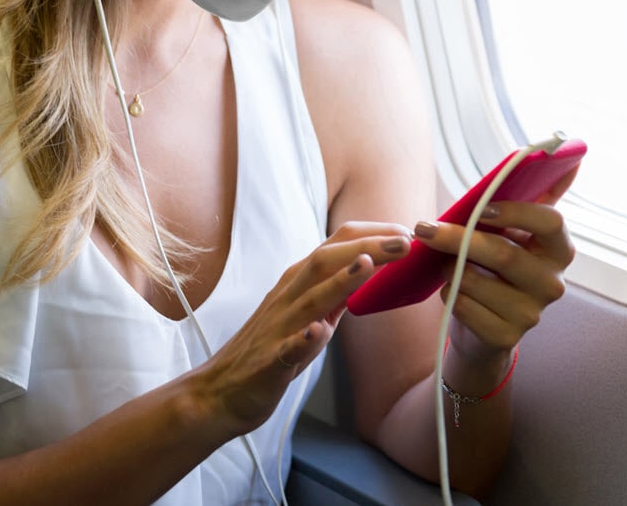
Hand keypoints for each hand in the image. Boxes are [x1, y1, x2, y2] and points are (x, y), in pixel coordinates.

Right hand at [189, 222, 410, 435]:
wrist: (219, 393)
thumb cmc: (269, 350)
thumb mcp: (309, 314)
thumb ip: (335, 293)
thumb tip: (372, 270)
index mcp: (298, 283)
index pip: (336, 246)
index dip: (371, 235)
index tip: (406, 233)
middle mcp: (288, 297)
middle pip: (325, 260)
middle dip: (367, 247)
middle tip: (406, 240)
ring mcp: (278, 328)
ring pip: (310, 298)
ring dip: (340, 280)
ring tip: (369, 264)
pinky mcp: (270, 362)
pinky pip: (287, 348)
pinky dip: (303, 339)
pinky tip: (319, 332)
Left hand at [413, 167, 578, 362]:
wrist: (485, 325)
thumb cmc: (498, 266)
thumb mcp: (518, 229)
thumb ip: (538, 193)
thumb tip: (568, 151)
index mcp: (560, 249)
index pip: (551, 222)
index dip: (516, 211)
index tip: (481, 208)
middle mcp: (553, 283)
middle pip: (504, 254)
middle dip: (459, 238)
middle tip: (424, 227)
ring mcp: (533, 314)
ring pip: (477, 281)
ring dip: (450, 268)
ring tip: (445, 263)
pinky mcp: (507, 338)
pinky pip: (464, 306)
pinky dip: (450, 294)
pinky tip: (453, 290)